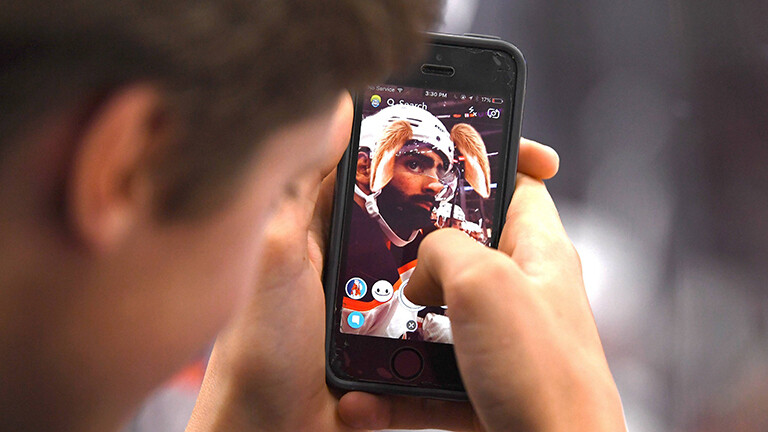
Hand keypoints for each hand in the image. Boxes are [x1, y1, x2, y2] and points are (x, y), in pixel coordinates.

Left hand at [186, 91, 569, 430]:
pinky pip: (435, 292)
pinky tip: (491, 281)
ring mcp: (371, 284)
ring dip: (469, 233)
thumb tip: (333, 105)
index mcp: (316, 217)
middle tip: (517, 172)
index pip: (376, 154)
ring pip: (430, 243)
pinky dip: (462, 283)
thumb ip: (297, 186)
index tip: (475, 126)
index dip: (423, 134)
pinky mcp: (389, 324)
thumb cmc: (259, 354)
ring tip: (516, 225)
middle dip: (460, 180)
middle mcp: (346, 243)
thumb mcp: (273, 256)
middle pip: (413, 195)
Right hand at [338, 152, 624, 429]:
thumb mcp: (486, 285)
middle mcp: (522, 293)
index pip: (518, 184)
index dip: (486, 163)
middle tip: (382, 253)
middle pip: (462, 251)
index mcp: (539, 253)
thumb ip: (445, 249)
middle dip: (418, 255)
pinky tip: (366, 398)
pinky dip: (397, 386)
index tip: (445, 157)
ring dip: (397, 326)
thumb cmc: (544, 378)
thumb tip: (422, 266)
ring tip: (364, 329)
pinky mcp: (483, 386)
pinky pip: (428, 376)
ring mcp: (501, 342)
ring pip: (437, 317)